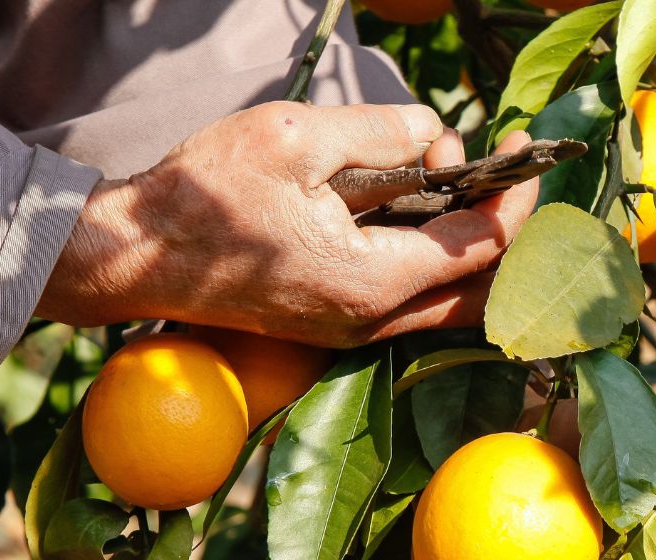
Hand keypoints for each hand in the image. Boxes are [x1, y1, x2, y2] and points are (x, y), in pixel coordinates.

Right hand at [38, 103, 537, 346]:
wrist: (133, 257)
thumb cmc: (203, 197)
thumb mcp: (296, 137)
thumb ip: (382, 132)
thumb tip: (436, 136)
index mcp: (374, 280)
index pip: (484, 246)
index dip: (515, 195)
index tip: (522, 147)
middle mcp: (373, 320)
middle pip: (482, 289)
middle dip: (506, 225)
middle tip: (503, 167)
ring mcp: (353, 330)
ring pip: (449, 302)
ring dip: (469, 241)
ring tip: (456, 171)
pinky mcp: (334, 323)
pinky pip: (412, 301)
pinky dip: (433, 256)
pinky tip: (419, 203)